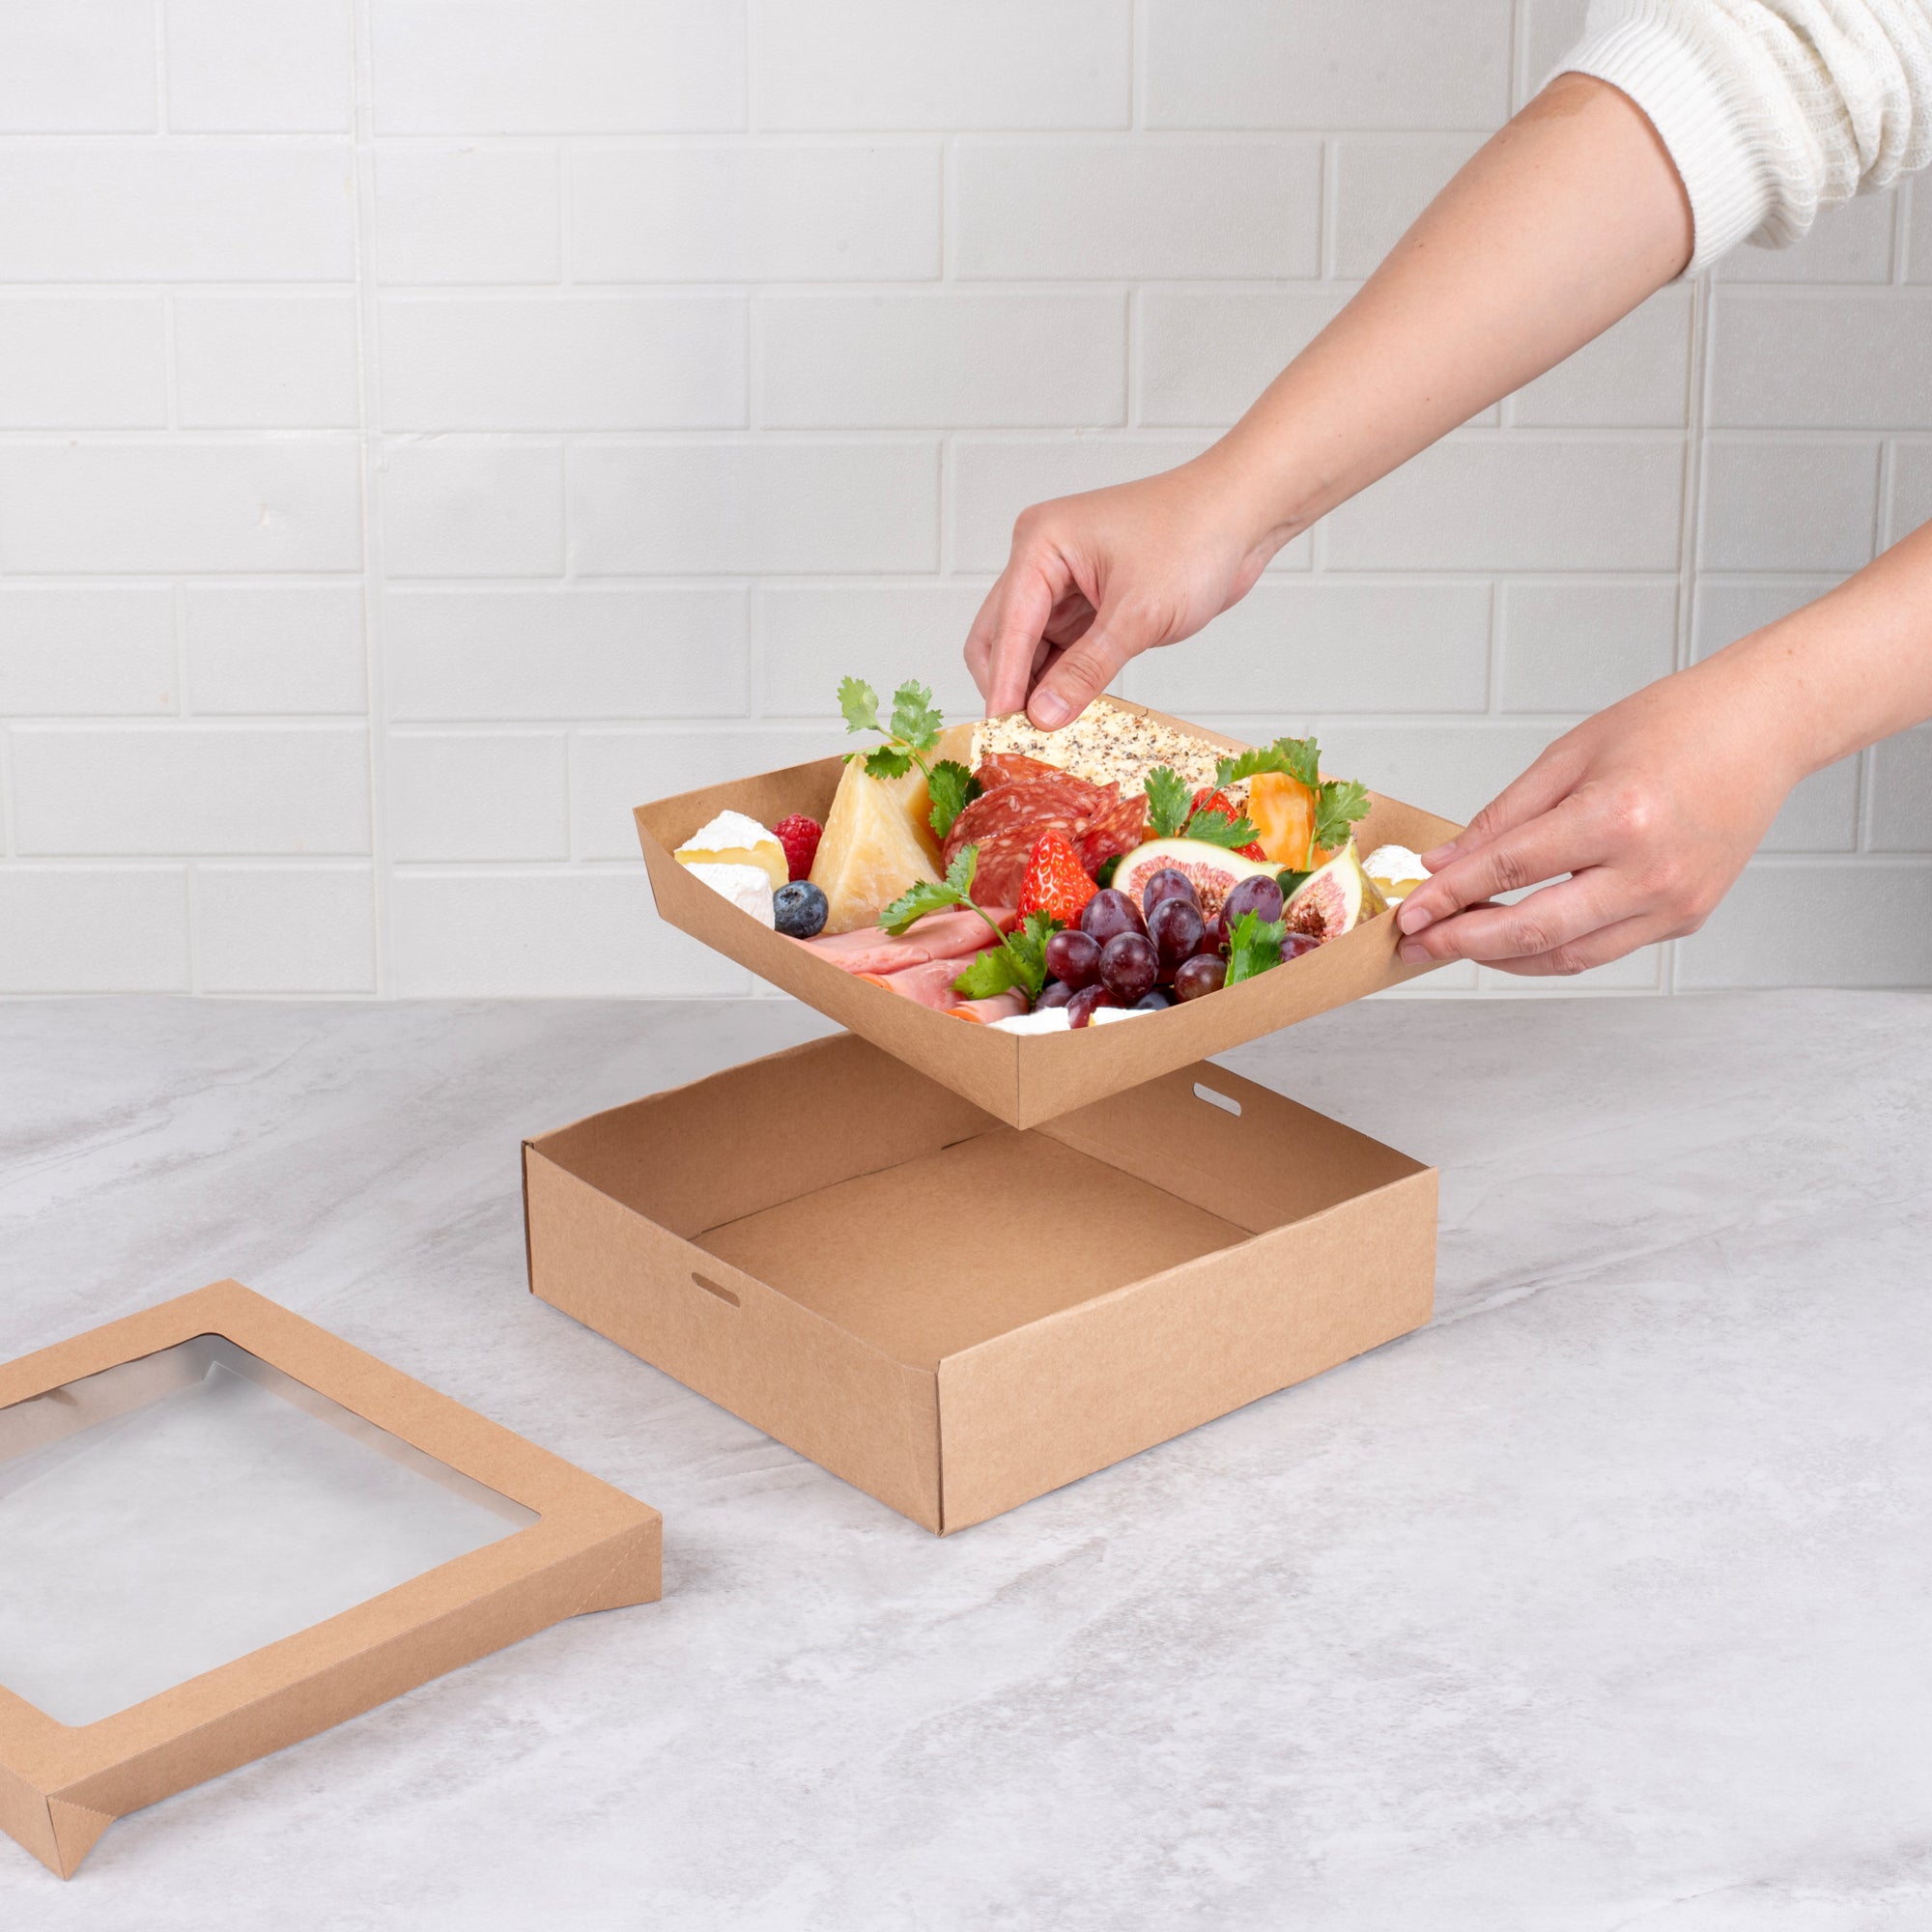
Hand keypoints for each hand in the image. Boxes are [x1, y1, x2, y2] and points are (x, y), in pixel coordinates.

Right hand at [964, 455, 1284, 726]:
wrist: (1242, 514)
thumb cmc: (1195, 538)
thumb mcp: (1138, 614)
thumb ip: (1086, 669)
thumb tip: (1043, 715)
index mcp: (1041, 544)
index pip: (1006, 626)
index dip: (1003, 683)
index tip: (1001, 732)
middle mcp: (1042, 559)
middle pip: (1001, 634)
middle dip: (1009, 684)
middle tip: (1020, 737)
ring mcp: (1063, 580)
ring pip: (1028, 645)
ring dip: (1034, 685)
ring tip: (1046, 731)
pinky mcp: (1087, 600)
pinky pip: (1059, 646)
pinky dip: (1061, 677)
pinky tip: (1067, 709)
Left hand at [1394, 658, 1803, 975]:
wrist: (1764, 728)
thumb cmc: (1674, 726)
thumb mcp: (1571, 755)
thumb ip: (1501, 818)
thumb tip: (1442, 864)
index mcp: (1617, 818)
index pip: (1508, 870)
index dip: (1448, 896)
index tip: (1407, 912)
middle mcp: (1649, 872)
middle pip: (1533, 931)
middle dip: (1461, 943)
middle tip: (1414, 945)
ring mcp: (1673, 903)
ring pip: (1567, 957)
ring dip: (1502, 957)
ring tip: (1455, 944)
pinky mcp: (1687, 919)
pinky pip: (1603, 949)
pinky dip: (1552, 948)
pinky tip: (1515, 935)